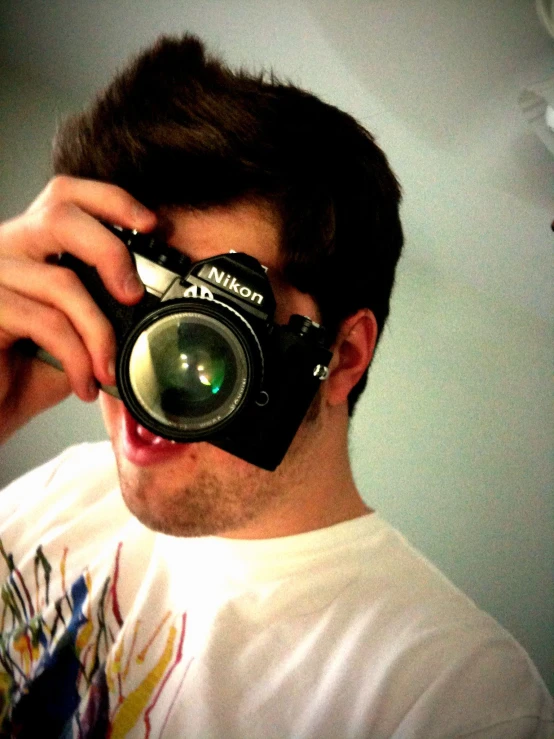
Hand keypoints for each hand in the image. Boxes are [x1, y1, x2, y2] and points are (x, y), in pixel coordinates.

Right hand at [0, 176, 156, 441]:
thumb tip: (153, 305)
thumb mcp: (76, 335)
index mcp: (30, 246)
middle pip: (60, 214)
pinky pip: (45, 321)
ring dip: (99, 332)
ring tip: (107, 370)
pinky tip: (84, 384)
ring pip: (61, 280)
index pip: (65, 195)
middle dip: (111, 252)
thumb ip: (103, 308)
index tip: (152, 226)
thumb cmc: (25, 375)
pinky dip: (77, 357)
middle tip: (134, 297)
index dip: (111, 200)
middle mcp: (5, 249)